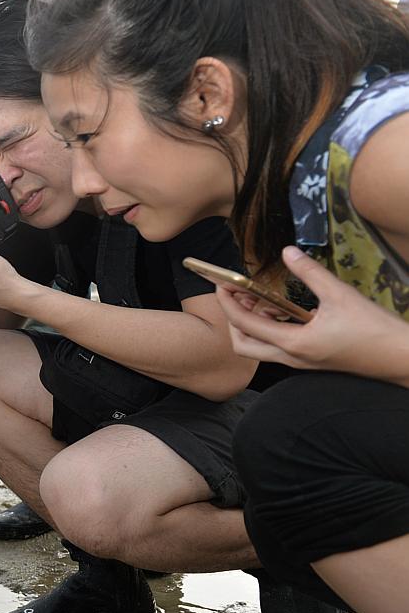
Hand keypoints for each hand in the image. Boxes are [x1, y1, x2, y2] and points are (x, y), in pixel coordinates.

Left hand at [217, 245, 408, 379]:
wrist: (400, 357)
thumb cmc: (373, 330)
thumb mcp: (340, 295)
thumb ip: (310, 272)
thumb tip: (288, 251)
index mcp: (294, 343)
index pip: (245, 324)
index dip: (228, 302)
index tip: (221, 284)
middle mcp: (291, 357)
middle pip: (243, 344)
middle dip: (233, 319)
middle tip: (238, 294)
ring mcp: (300, 361)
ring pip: (259, 348)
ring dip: (253, 324)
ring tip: (260, 298)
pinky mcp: (309, 360)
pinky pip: (277, 347)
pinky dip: (271, 329)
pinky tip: (283, 310)